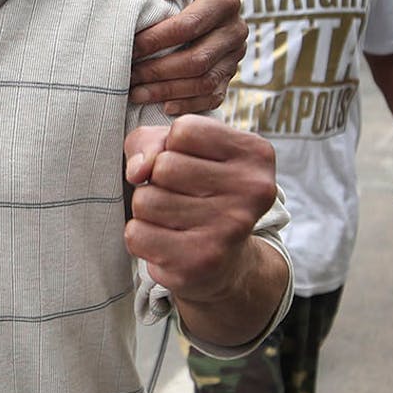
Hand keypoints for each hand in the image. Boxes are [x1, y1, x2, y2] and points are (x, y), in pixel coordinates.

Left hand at [123, 115, 276, 304]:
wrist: (225, 261)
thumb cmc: (196, 191)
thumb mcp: (177, 150)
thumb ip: (150, 142)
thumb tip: (137, 171)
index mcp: (255, 154)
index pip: (183, 131)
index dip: (171, 147)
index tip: (191, 165)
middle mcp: (252, 191)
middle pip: (163, 167)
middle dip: (157, 181)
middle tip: (182, 197)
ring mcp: (229, 228)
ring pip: (146, 201)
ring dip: (147, 210)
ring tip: (175, 220)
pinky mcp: (201, 261)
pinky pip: (137, 234)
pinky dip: (141, 237)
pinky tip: (168, 242)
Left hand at [132, 0, 245, 114]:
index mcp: (225, 0)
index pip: (189, 25)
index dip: (157, 39)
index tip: (129, 46)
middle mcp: (236, 30)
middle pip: (196, 60)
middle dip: (157, 71)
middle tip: (127, 74)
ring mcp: (235, 56)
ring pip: (203, 83)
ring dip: (166, 92)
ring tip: (134, 92)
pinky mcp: (229, 76)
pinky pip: (212, 99)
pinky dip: (186, 105)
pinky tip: (160, 106)